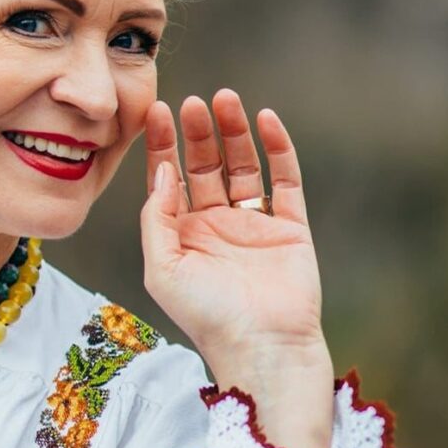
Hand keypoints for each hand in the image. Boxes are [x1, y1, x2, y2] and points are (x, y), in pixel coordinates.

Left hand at [140, 89, 324, 361]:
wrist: (263, 348)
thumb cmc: (206, 316)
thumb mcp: (162, 268)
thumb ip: (157, 218)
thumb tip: (163, 171)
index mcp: (181, 235)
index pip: (168, 178)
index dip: (163, 144)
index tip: (157, 110)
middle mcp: (215, 225)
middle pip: (205, 165)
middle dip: (198, 133)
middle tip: (193, 101)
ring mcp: (253, 224)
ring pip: (242, 166)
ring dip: (233, 132)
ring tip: (225, 99)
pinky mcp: (290, 227)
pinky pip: (284, 180)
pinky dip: (277, 149)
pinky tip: (266, 120)